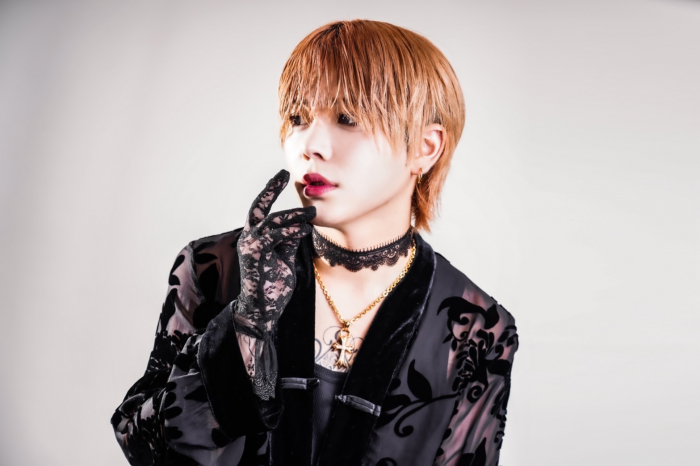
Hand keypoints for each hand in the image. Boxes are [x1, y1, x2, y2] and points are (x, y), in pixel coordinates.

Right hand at [234, 169, 315, 336]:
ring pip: (271, 221)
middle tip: (286, 173)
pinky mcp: (255, 255)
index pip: (261, 208)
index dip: (270, 190)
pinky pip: (274, 237)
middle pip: (259, 207)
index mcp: (254, 237)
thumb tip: (300, 225)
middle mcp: (248, 238)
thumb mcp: (285, 257)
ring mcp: (249, 246)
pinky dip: (290, 231)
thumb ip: (289, 240)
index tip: (282, 175)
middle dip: (271, 188)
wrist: (262, 310)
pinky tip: (304, 229)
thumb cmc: (273, 285)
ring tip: (312, 212)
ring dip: (293, 215)